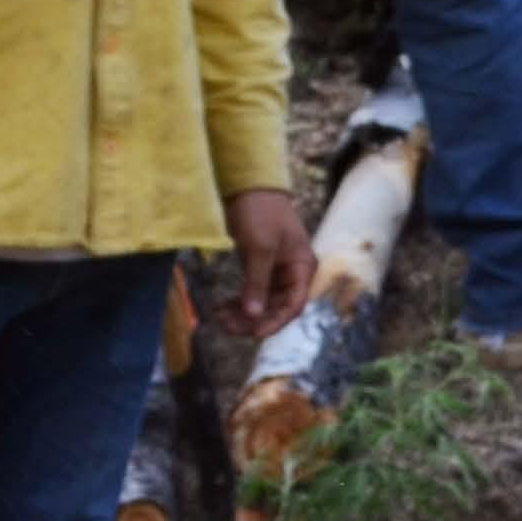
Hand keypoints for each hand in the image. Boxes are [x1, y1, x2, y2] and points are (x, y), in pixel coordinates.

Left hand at [217, 189, 315, 336]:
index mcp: (302, 268)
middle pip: (277, 307)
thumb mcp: (259, 247)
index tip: (252, 334)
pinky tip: (220, 308)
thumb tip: (253, 315)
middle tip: (226, 326)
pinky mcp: (259, 267)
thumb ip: (257, 282)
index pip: (293, 305)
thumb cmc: (260, 212)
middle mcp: (292, 273)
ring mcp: (276, 271)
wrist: (248, 186)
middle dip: (253, 319)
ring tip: (219, 319)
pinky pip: (252, 291)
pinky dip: (238, 301)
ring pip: (262, 302)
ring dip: (243, 313)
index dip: (274, 322)